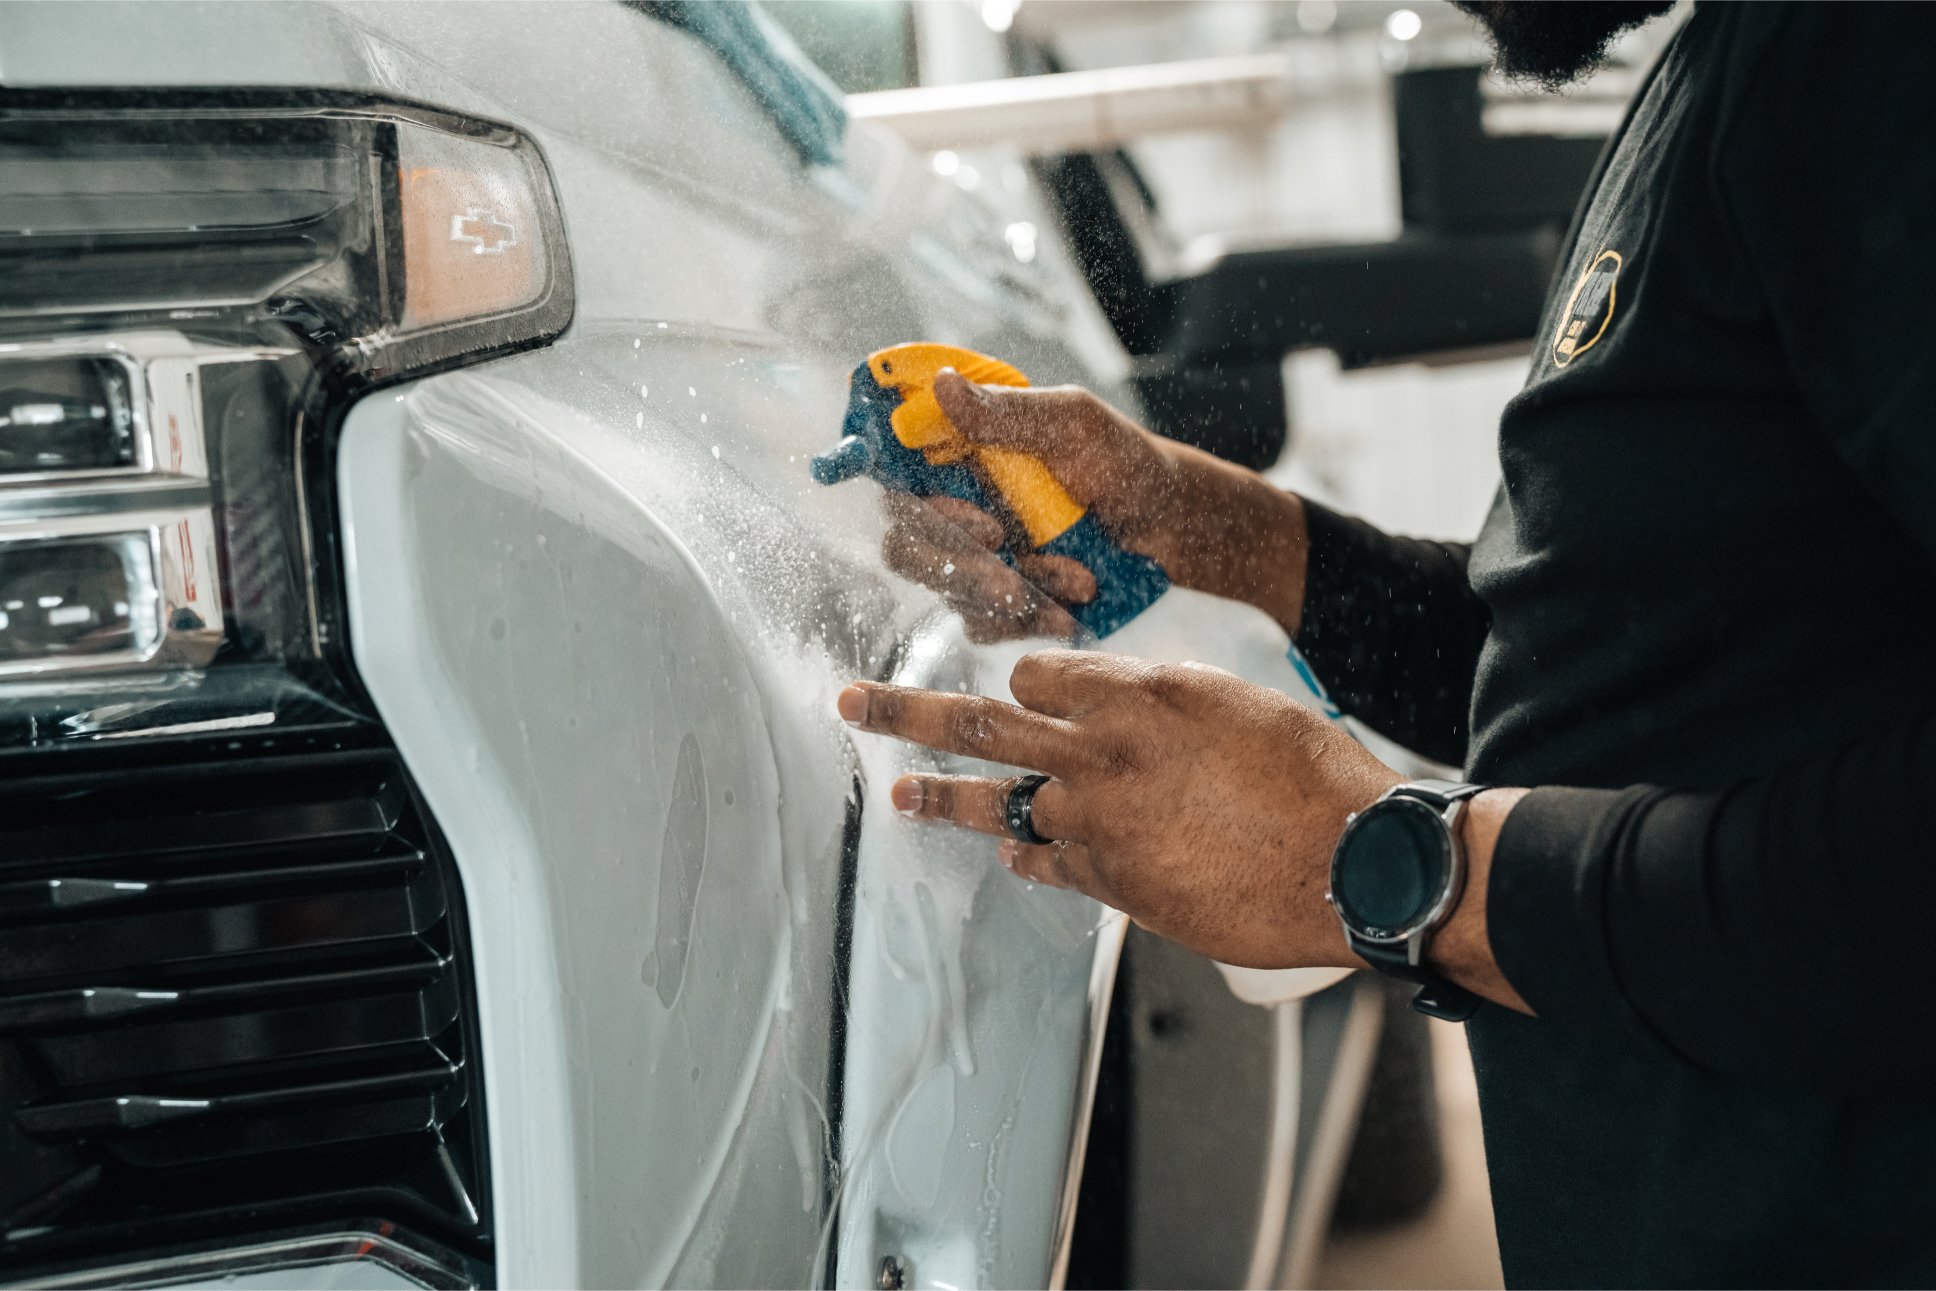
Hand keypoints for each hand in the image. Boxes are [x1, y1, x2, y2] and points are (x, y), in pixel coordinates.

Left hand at [838, 649, 1402, 969]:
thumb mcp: (1235, 704)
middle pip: (979, 721)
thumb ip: (1162, 703)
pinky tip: (1009, 853)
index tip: (1025, 686)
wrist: (1349, 860)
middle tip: (852, 701)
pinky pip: (1045, 861)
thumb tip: (1123, 711)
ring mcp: (1098, 819)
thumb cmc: (1310, 774)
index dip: (1030, 678)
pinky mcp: (1112, 881)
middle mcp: (1101, 750)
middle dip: (905, 710)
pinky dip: (1025, 854)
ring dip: (940, 797)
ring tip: (896, 795)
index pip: (1039, 670)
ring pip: (998, 802)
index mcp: (1134, 690)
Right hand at [878, 373, 1311, 640]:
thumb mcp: (1073, 424)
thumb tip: (941, 383)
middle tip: (1009, 566)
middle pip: (907, 545)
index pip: (896, 480)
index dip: (916, 507)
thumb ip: (1007, 413)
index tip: (979, 522)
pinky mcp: (998, 600)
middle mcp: (955, 505)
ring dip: (1012, 592)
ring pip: (949, 590)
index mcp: (959, 454)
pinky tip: (1071, 611)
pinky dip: (1029, 619)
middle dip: (959, 563)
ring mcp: (974, 556)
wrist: (1172, 528)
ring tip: (1079, 581)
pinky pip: (984, 624)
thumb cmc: (1125, 461)